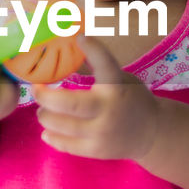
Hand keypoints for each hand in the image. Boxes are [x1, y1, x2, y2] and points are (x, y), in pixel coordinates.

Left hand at [31, 36, 158, 159]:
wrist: (152, 133)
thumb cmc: (131, 99)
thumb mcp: (122, 79)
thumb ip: (99, 68)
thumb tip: (69, 45)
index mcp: (117, 87)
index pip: (105, 65)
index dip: (94, 50)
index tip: (80, 37)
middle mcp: (110, 110)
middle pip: (70, 104)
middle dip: (46, 96)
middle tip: (35, 88)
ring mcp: (103, 133)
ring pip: (63, 126)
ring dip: (46, 116)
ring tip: (43, 110)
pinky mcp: (97, 151)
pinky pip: (67, 145)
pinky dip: (52, 137)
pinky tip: (47, 130)